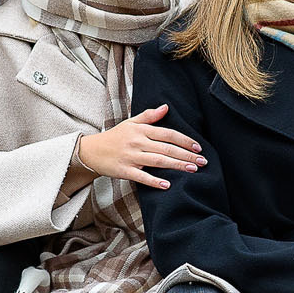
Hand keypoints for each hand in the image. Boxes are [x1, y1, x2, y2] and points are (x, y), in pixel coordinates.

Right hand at [74, 104, 205, 190]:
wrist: (91, 151)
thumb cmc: (114, 137)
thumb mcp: (130, 123)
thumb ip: (149, 116)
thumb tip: (166, 107)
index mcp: (141, 130)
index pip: (168, 134)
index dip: (185, 140)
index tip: (198, 147)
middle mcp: (137, 142)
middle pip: (167, 148)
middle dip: (187, 155)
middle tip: (202, 161)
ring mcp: (131, 156)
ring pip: (158, 161)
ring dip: (177, 165)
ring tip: (192, 170)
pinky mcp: (124, 170)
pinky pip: (142, 176)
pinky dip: (155, 181)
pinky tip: (168, 185)